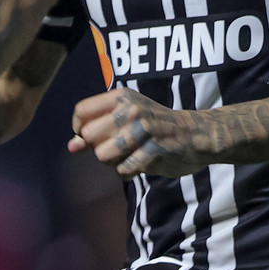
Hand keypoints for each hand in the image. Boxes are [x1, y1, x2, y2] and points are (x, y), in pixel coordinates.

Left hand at [69, 88, 208, 177]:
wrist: (196, 134)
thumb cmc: (153, 126)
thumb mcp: (125, 118)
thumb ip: (95, 129)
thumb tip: (71, 146)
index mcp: (121, 97)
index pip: (81, 111)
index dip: (79, 129)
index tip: (92, 136)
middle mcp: (132, 109)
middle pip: (89, 135)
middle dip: (97, 147)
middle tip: (115, 148)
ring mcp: (144, 130)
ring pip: (103, 155)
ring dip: (112, 161)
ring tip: (127, 156)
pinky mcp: (155, 151)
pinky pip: (123, 170)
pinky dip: (127, 172)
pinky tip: (138, 164)